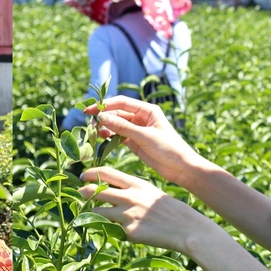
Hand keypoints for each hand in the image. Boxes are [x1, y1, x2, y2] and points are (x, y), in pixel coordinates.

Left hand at [79, 166, 219, 254]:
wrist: (185, 227)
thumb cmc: (168, 209)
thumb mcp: (149, 192)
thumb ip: (131, 190)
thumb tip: (110, 192)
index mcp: (136, 184)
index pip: (106, 173)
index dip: (91, 173)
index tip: (83, 176)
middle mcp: (129, 197)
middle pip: (96, 191)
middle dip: (83, 193)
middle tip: (79, 195)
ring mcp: (128, 215)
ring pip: (98, 212)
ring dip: (92, 213)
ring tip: (92, 215)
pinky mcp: (129, 232)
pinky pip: (113, 230)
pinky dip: (112, 230)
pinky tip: (119, 231)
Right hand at [84, 96, 200, 186]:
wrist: (181, 168)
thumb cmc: (168, 148)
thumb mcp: (144, 136)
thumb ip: (122, 127)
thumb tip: (101, 117)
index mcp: (147, 110)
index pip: (122, 102)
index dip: (106, 105)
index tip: (91, 110)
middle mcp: (141, 118)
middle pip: (117, 113)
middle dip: (103, 116)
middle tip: (89, 123)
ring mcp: (137, 130)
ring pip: (116, 125)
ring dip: (105, 127)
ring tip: (95, 132)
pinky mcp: (135, 142)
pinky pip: (118, 136)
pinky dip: (110, 137)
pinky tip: (102, 138)